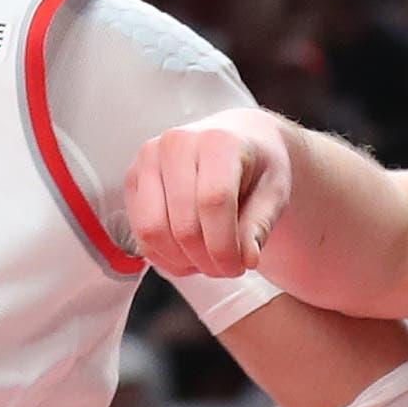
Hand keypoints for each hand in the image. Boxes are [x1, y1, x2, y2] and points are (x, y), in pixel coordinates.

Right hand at [125, 109, 293, 281]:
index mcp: (217, 141)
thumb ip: (260, 225)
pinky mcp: (133, 178)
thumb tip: (246, 258)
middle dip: (207, 260)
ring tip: (207, 261)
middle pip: (182, 224)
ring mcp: (149, 160)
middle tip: (227, 268)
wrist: (235, 138)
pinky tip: (188, 254)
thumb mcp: (275, 190)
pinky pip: (139, 233)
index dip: (224, 246)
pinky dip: (164, 256)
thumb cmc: (256, 163)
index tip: (239, 266)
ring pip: (152, 231)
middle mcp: (176, 144)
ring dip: (182, 260)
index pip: (213, 202)